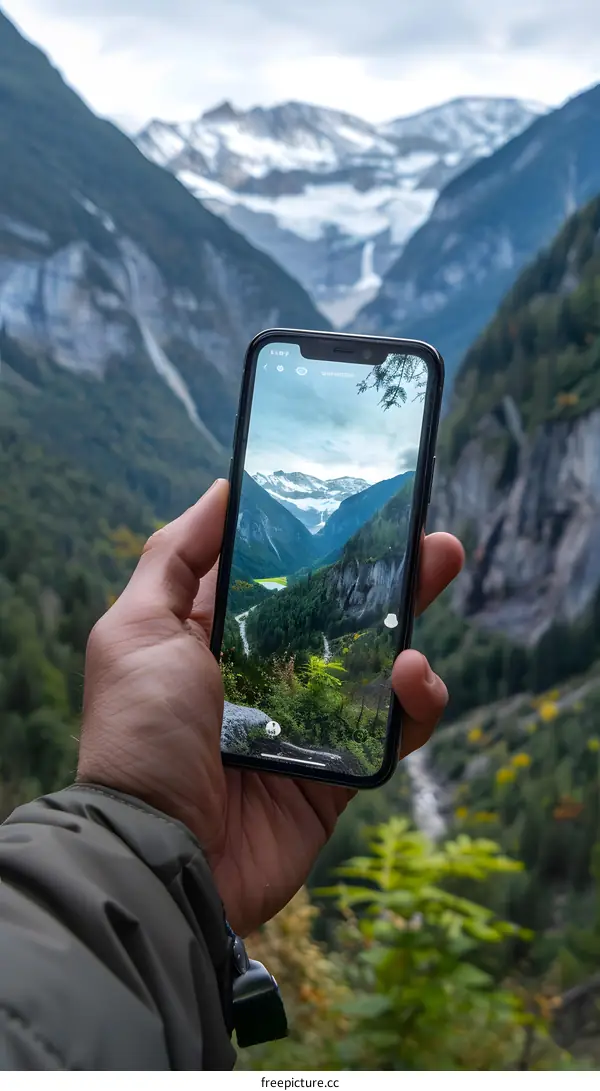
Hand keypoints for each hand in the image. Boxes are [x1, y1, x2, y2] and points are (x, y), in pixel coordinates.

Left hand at [78, 480, 463, 934]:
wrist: (162, 855)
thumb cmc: (141, 735)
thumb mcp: (135, 630)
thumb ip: (175, 557)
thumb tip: (222, 489)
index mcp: (212, 638)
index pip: (274, 578)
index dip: (315, 541)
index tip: (357, 503)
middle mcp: (261, 675)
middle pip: (335, 612)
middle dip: (382, 571)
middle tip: (427, 536)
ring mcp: (304, 723)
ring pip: (374, 663)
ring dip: (411, 618)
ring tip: (434, 574)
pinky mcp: (339, 771)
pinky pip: (393, 730)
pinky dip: (415, 702)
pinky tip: (413, 674)